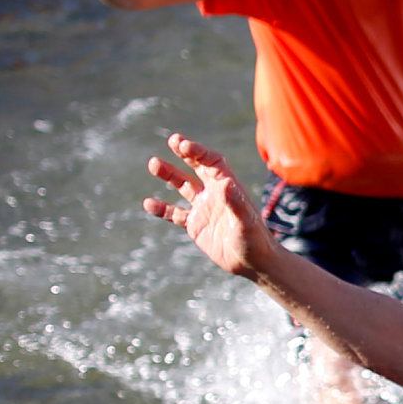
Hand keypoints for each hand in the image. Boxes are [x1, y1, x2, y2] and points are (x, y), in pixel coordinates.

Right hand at [144, 133, 271, 276]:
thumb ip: (236, 203)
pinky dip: (162, 208)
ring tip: (153, 163)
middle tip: (172, 140)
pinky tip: (147, 203)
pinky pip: (174, 213)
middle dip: (184, 153)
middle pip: (197, 166)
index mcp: (228, 187)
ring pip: (182, 185)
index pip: (212, 161)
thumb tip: (226, 184)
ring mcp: (204, 208)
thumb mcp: (246, 222)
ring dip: (169, 174)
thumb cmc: (254, 241)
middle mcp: (215, 193)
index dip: (198, 151)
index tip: (182, 144)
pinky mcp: (195, 225)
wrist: (253, 263)